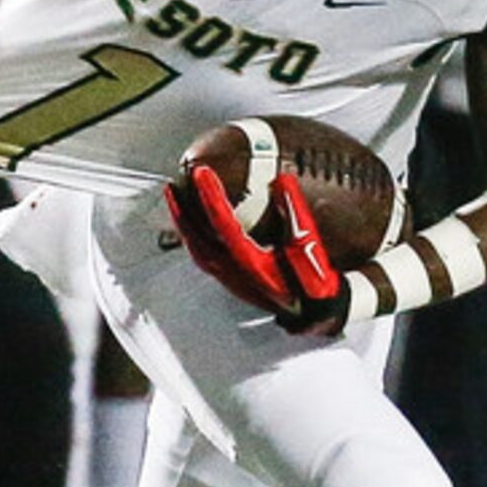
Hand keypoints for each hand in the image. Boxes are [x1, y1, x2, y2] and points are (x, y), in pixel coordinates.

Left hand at [164, 164, 347, 333]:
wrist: (313, 312)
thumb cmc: (313, 283)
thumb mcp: (309, 246)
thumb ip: (296, 213)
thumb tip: (283, 181)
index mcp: (252, 263)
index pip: (224, 224)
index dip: (211, 196)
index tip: (202, 174)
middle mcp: (233, 272)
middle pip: (196, 238)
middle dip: (182, 210)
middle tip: (173, 186)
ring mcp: (228, 278)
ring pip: (195, 248)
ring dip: (182, 223)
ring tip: (175, 201)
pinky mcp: (229, 279)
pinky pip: (201, 255)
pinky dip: (191, 236)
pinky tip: (191, 224)